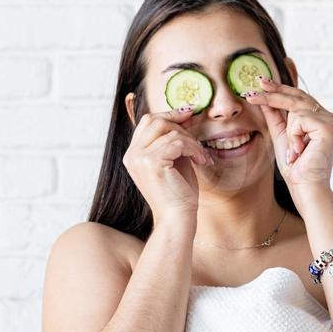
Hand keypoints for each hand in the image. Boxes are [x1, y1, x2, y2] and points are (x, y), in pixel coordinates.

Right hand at [122, 108, 211, 223]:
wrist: (177, 218)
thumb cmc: (179, 193)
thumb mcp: (174, 161)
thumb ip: (173, 140)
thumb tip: (185, 115)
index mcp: (133, 154)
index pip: (147, 121)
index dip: (168, 114)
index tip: (189, 113)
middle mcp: (132, 155)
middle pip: (155, 120)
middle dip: (180, 124)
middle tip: (197, 135)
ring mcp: (139, 158)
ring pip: (170, 132)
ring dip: (192, 142)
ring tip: (201, 156)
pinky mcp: (152, 163)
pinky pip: (178, 143)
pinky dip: (193, 149)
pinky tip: (201, 162)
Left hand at [246, 77, 332, 194]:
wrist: (304, 187)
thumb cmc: (295, 167)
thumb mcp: (281, 135)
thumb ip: (275, 115)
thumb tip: (263, 95)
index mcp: (322, 119)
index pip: (299, 97)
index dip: (280, 89)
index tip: (261, 82)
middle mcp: (330, 117)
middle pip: (297, 97)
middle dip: (274, 94)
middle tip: (253, 90)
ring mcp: (332, 120)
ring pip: (296, 108)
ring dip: (289, 131)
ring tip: (295, 151)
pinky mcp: (329, 126)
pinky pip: (300, 119)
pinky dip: (294, 135)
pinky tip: (300, 151)